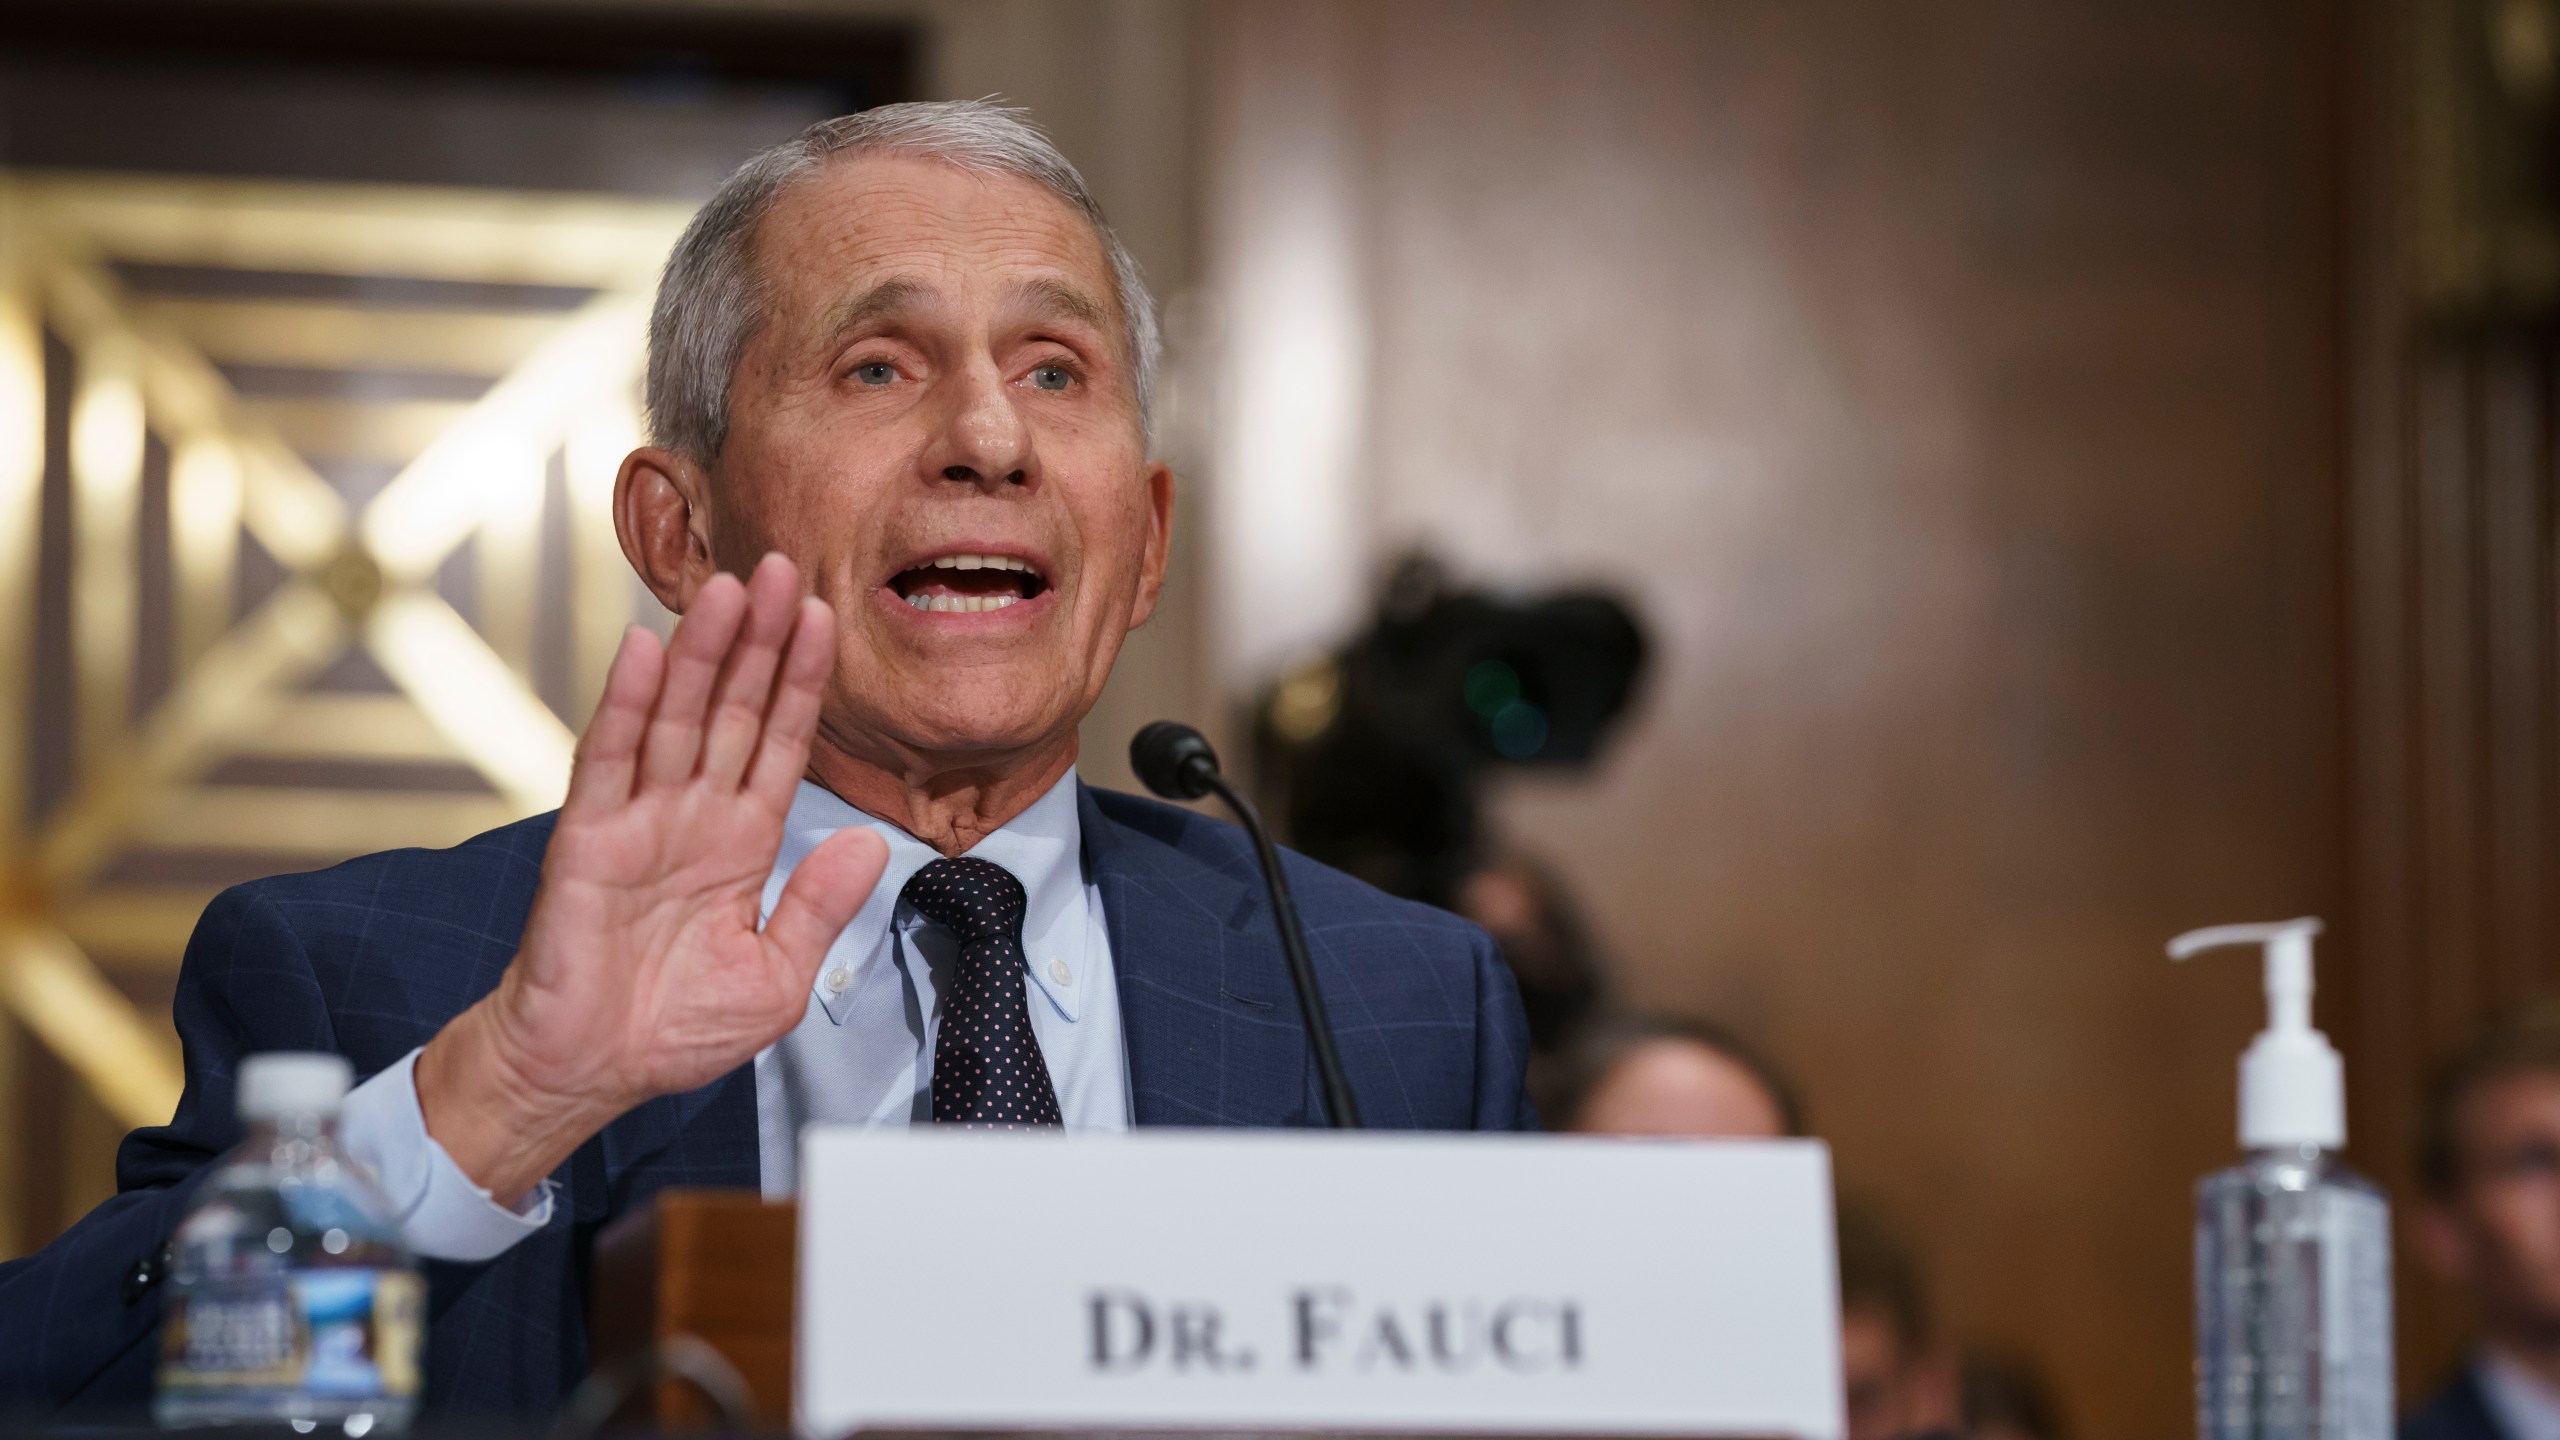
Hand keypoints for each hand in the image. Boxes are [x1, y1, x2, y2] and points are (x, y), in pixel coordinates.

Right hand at [416, 553, 888, 1204]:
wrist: (589, 1073)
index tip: (826, 620)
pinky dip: (628, 703)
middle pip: (734, 709)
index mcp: (742, 843)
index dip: (802, 682)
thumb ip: (819, 907)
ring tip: (731, 587)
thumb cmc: (672, 1031)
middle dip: (760, 640)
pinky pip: (609, 758)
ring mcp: (639, 820)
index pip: (782, 744)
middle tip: (786, 569)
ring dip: (704, 652)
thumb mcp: (778, 977)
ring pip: (678, 716)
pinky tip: (648, 650)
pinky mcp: (587, 837)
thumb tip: (874, 847)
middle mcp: (692, 816)